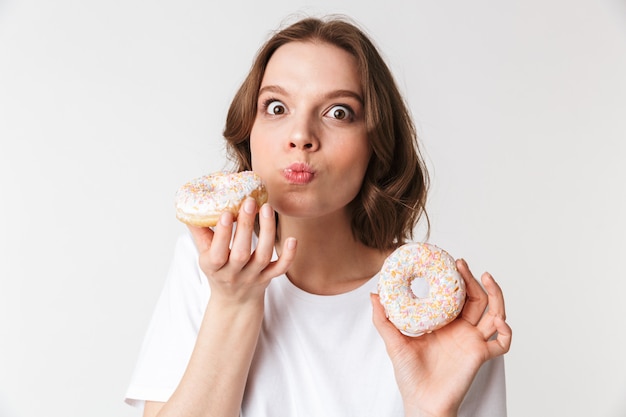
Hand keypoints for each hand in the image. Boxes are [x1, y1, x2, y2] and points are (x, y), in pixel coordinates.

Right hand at [187, 198, 296, 303]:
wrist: (234, 301)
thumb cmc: (219, 270)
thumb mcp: (205, 254)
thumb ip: (200, 231)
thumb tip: (191, 204)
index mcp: (214, 267)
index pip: (218, 253)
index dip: (222, 234)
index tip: (227, 213)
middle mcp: (233, 274)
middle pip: (241, 253)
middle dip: (246, 227)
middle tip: (250, 202)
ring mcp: (252, 277)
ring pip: (262, 256)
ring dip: (267, 232)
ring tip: (266, 208)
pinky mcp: (268, 278)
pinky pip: (280, 269)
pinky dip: (288, 256)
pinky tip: (292, 239)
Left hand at [371, 259, 511, 416]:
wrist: (421, 401)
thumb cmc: (409, 375)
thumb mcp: (393, 342)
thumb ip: (383, 319)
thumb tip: (373, 295)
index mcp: (444, 323)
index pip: (456, 296)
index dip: (457, 278)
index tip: (450, 262)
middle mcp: (461, 330)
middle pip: (477, 299)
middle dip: (472, 279)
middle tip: (461, 264)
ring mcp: (472, 342)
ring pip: (494, 313)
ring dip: (495, 294)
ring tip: (487, 278)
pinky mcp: (479, 356)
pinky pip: (502, 344)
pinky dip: (506, 332)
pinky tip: (499, 320)